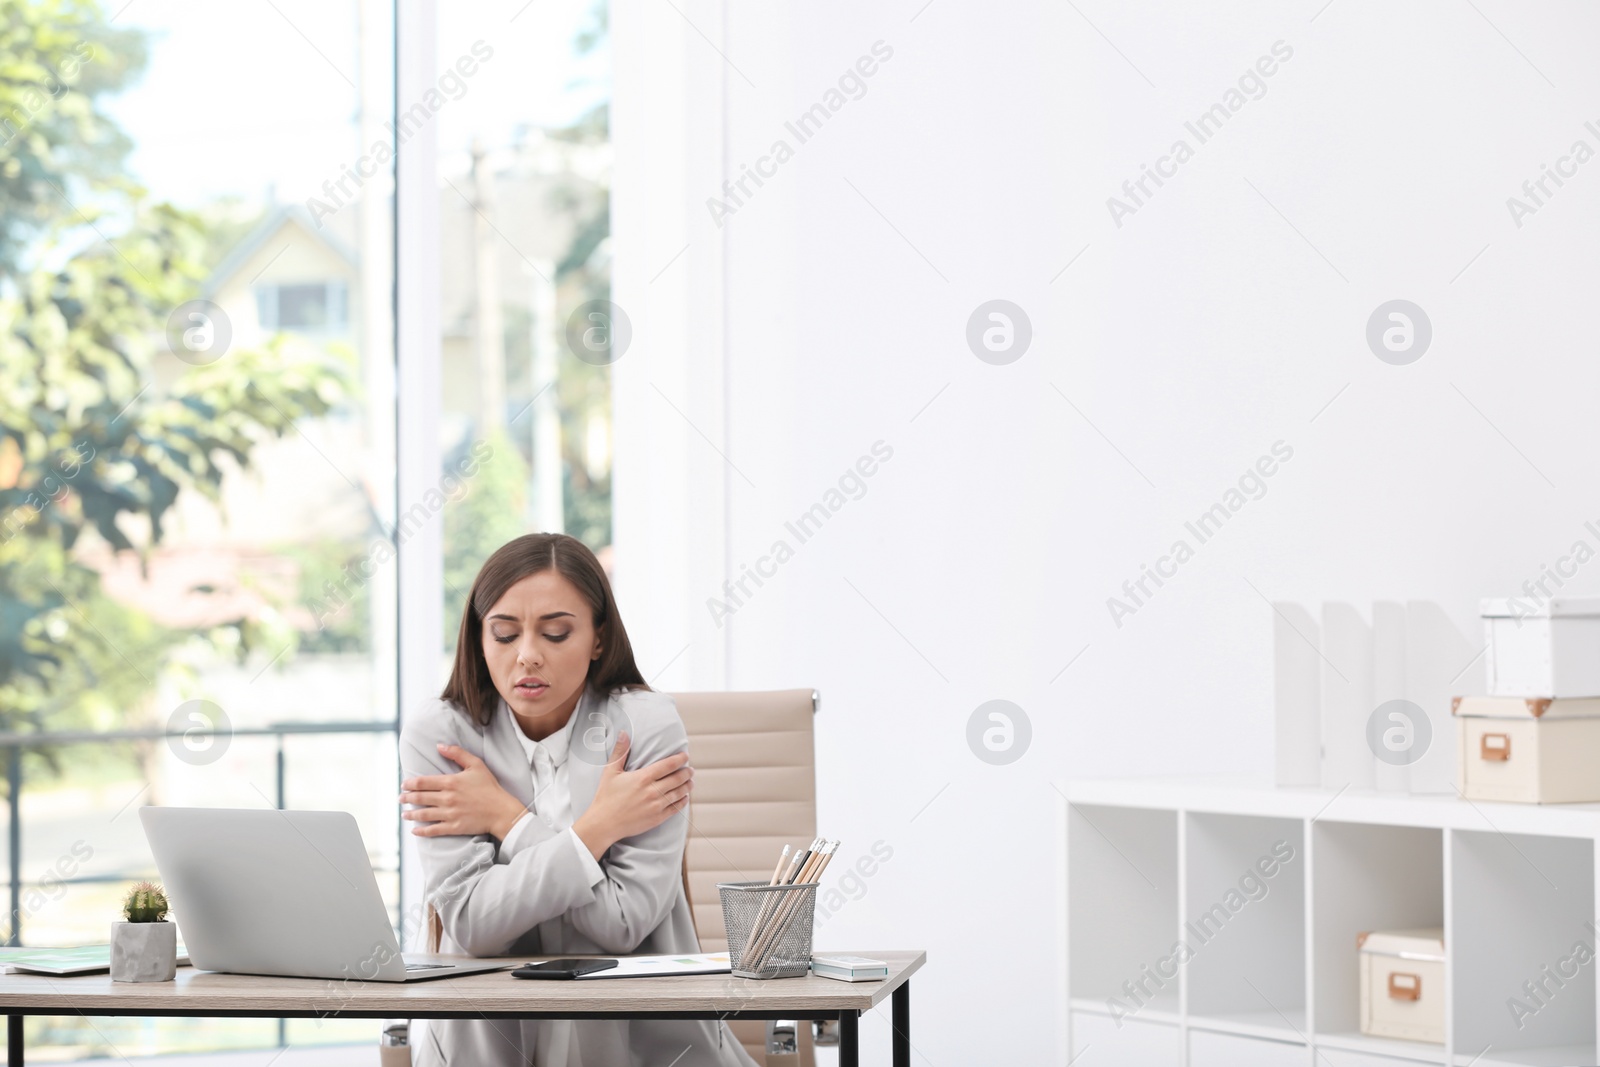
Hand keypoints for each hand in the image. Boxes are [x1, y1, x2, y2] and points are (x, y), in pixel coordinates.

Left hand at [400, 744, 528, 839]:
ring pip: (423, 814)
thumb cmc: (490, 787)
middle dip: (407, 798)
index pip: (422, 782)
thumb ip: (457, 753)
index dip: (410, 784)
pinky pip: (433, 830)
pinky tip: (415, 830)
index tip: (403, 784)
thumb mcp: (476, 764)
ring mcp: (449, 814)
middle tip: (400, 798)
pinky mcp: (453, 827)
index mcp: (450, 782)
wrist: (501, 810)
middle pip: (420, 798)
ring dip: (411, 814)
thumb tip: (439, 746)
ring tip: (404, 814)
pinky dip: (422, 831)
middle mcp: (447, 798)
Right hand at [572, 732, 693, 860]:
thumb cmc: (605, 797)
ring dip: (687, 786)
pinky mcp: (657, 818)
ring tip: (691, 782)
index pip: (668, 765)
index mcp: (643, 778)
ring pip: (679, 793)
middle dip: (687, 772)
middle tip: (690, 769)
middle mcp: (652, 791)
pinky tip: (685, 798)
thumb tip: (624, 733)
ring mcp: (656, 806)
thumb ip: (620, 751)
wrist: (604, 824)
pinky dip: (682, 801)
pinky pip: (675, 808)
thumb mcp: (610, 771)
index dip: (680, 759)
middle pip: (677, 778)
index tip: (685, 756)